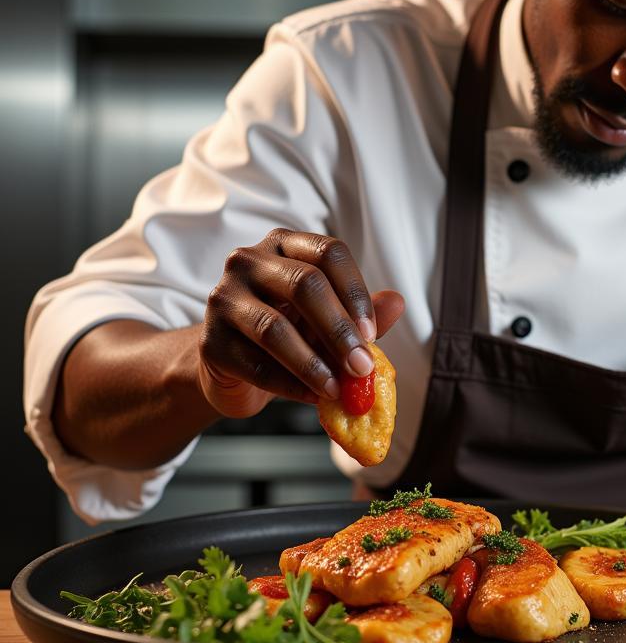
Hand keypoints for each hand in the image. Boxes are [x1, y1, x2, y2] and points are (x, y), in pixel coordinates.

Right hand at [197, 228, 404, 417]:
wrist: (233, 368)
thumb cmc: (290, 333)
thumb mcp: (329, 321)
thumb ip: (363, 314)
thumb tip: (397, 303)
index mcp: (285, 245)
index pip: (329, 252)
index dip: (355, 292)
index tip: (372, 333)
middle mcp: (249, 261)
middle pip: (305, 285)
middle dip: (339, 331)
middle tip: (362, 367)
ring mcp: (223, 297)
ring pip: (274, 328)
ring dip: (313, 364)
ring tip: (338, 388)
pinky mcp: (210, 340)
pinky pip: (255, 364)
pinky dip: (290, 385)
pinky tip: (314, 397)